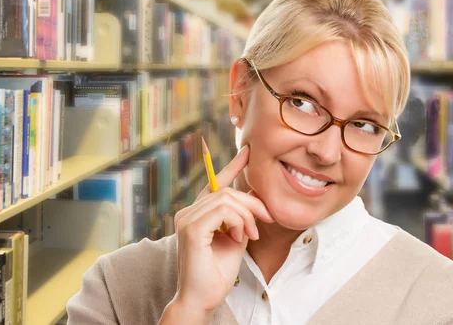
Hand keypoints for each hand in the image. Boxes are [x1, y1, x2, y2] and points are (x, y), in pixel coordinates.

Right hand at [166, 145, 274, 317]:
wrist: (203, 299)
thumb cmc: (217, 273)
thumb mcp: (235, 239)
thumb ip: (240, 218)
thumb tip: (254, 198)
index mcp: (196, 214)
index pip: (214, 184)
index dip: (231, 167)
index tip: (247, 153)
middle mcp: (187, 213)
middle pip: (225, 191)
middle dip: (251, 202)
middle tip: (266, 219)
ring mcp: (186, 219)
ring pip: (226, 199)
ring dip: (247, 215)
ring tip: (252, 234)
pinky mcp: (191, 229)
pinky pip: (222, 210)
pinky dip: (239, 221)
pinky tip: (241, 236)